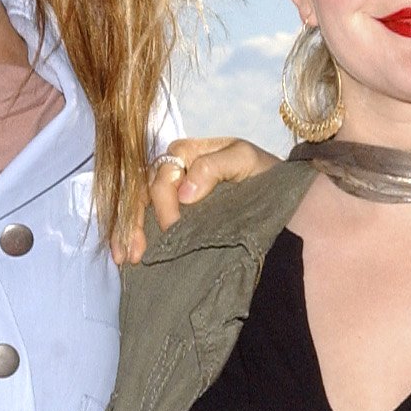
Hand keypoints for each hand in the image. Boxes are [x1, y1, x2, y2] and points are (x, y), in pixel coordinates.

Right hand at [124, 137, 280, 260]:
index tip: (173, 228)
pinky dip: (130, 236)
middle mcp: (175, 171)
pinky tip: (125, 257)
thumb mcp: (247, 161)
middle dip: (134, 220)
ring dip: (126, 231)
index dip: (163, 199)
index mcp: (190, 152)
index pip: (163, 170)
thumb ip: (215, 166)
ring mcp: (173, 194)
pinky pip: (145, 222)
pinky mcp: (174, 216)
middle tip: (136, 252)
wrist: (285, 201)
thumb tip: (184, 192)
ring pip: (138, 206)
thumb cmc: (267, 177)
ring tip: (125, 257)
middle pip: (143, 190)